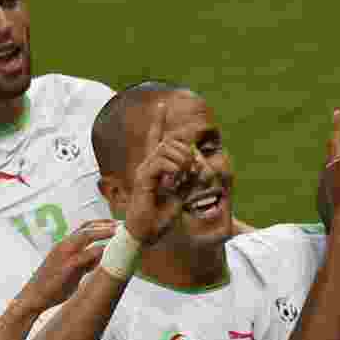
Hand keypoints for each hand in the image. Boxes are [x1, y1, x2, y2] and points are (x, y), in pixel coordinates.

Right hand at [19, 220, 118, 312]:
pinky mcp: (64, 267)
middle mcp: (63, 245)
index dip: (103, 223)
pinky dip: (96, 252)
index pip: (86, 227)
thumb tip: (101, 258)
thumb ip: (86, 262)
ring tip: (118, 232)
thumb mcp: (74, 270)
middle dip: (107, 224)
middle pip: (87, 227)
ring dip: (103, 232)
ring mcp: (63, 255)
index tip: (119, 224)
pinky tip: (107, 251)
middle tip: (124, 225)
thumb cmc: (54, 285)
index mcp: (65, 245)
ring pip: (84, 236)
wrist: (34, 298)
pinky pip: (82, 256)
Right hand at [124, 102, 196, 244]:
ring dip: (182, 160)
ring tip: (184, 177)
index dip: (158, 122)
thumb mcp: (181, 195)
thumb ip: (188, 179)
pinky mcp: (142, 179)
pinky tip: (176, 179)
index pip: (155, 139)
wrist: (146, 234)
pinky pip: (159, 162)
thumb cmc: (161, 218)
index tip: (162, 104)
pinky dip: (173, 167)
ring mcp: (142, 171)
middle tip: (193, 171)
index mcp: (155, 168)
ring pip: (165, 149)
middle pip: (168, 142)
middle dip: (186, 151)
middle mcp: (146, 165)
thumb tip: (197, 164)